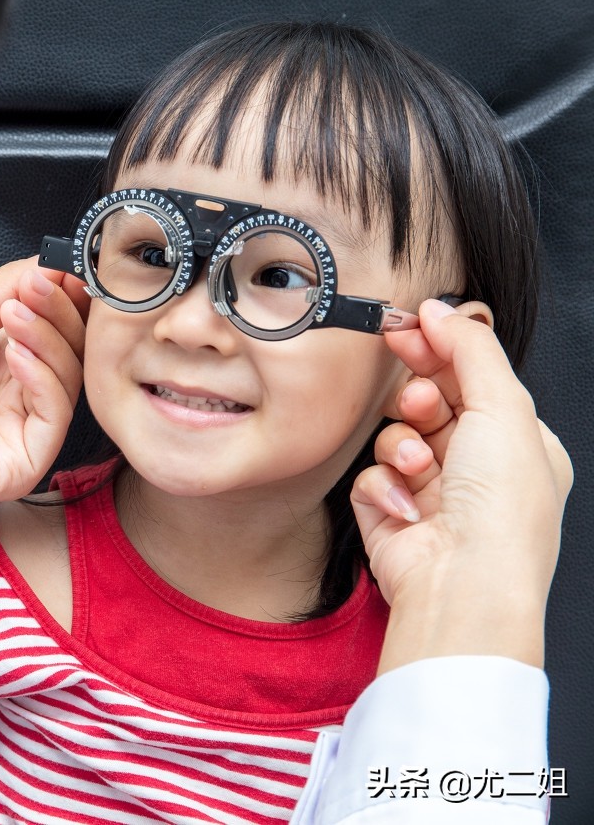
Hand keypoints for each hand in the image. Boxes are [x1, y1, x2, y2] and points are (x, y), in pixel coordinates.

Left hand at [0, 259, 88, 546]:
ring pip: (68, 376)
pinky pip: (56, 412)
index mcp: (4, 358)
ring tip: (15, 313)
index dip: (65, 296)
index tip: (64, 268)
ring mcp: (24, 426)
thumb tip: (49, 263)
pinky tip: (14, 354)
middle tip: (40, 285)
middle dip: (59, 309)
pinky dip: (42, 376)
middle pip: (71, 348)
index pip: (56, 325)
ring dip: (48, 336)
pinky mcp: (26, 458)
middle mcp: (19, 391)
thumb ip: (4, 287)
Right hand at [351, 299, 571, 671]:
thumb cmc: (501, 512)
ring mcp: (431, 490)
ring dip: (403, 444)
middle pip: (429, 400)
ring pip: (395, 435)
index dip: (438, 349)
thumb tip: (442, 309)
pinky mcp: (390, 511)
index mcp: (518, 442)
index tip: (408, 328)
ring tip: (419, 465)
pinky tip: (407, 504)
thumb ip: (471, 349)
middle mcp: (476, 466)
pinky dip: (385, 485)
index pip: (472, 377)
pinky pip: (371, 475)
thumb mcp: (504, 409)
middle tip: (419, 400)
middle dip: (420, 399)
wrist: (463, 582)